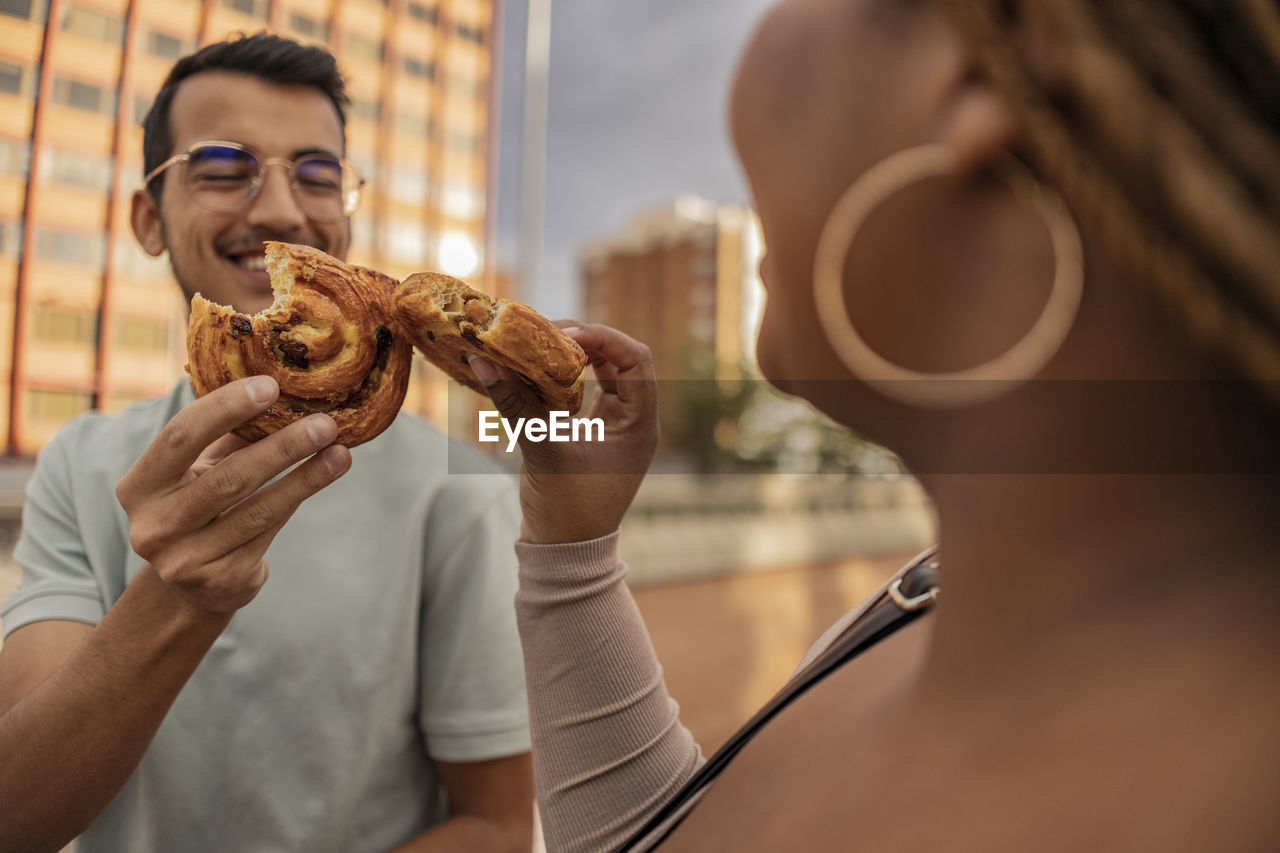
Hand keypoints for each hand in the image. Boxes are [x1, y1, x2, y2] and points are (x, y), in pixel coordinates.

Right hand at [114, 376, 350, 613]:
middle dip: (282, 447)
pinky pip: (269, 531)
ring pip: (257, 509)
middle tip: (324, 423)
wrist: (194, 586)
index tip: (270, 386)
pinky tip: (325, 475)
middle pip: (227, 477)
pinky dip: (299, 498)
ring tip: (340, 452)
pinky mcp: (221, 580)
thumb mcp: (199, 471)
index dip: (224, 408)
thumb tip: (282, 387)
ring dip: (305, 477)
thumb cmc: (202, 507)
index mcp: (139, 487)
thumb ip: (227, 436)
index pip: (179, 437)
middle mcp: (154, 526)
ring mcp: (185, 559)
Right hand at [469, 323, 657, 543]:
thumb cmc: (567, 509)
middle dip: (584, 341)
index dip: (603, 337)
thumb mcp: (542, 450)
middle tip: (544, 333)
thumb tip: (483, 360)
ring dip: (572, 357)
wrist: (565, 554)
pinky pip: (584, 392)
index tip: (563, 333)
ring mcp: (615, 425)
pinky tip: (535, 371)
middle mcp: (633, 419)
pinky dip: (562, 378)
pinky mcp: (594, 432)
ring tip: (536, 346)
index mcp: (640, 423)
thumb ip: (516, 403)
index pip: (635, 359)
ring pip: (601, 373)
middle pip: (619, 359)